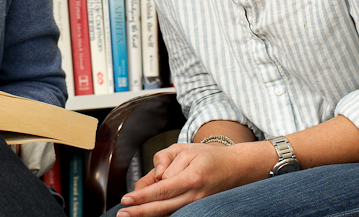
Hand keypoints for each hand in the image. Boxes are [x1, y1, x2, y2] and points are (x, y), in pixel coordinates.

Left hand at [118, 142, 267, 216]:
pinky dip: (161, 212)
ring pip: (169, 213)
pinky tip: (149, 211)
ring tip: (130, 215)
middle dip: (140, 212)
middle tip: (122, 214)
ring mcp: (198, 204)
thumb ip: (167, 159)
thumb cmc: (209, 157)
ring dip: (148, 214)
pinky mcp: (198, 208)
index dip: (142, 197)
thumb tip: (156, 176)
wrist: (236, 168)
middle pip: (163, 207)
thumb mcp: (185, 148)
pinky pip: (176, 211)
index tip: (126, 200)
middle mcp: (195, 195)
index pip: (161, 190)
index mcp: (192, 177)